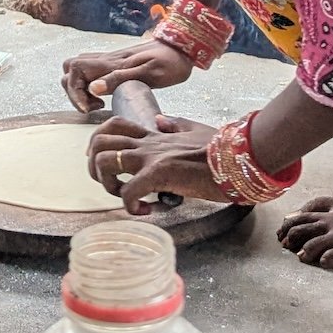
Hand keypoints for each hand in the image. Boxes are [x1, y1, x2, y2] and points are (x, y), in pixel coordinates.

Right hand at [62, 34, 192, 114]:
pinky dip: (90, 86)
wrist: (183, 48)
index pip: (74, 71)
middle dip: (74, 91)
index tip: (90, 108)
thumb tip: (93, 88)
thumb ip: (119, 80)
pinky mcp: (115, 65)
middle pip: (70, 69)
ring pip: (78, 70)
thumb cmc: (169, 62)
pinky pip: (90, 72)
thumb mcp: (148, 74)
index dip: (75, 92)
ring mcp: (109, 61)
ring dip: (80, 89)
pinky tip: (105, 97)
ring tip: (99, 103)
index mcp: (111, 62)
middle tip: (94, 106)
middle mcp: (106, 60)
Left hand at [91, 113, 217, 210]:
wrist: (238, 157)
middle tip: (109, 183)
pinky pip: (129, 192)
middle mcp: (148, 144)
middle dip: (94, 165)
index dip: (101, 142)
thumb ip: (176, 125)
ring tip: (124, 196)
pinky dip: (130, 206)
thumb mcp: (195, 130)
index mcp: (154, 135)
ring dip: (107, 184)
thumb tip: (161, 121)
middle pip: (100, 141)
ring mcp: (151, 157)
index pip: (115, 126)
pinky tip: (145, 212)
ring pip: (105, 160)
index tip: (107, 164)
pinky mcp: (159, 173)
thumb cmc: (222, 149)